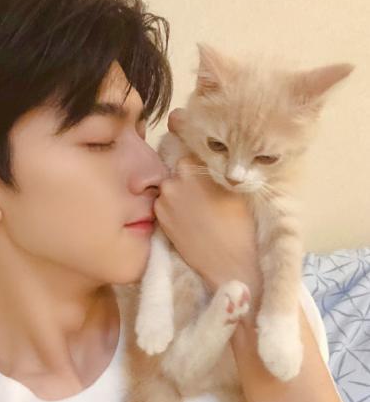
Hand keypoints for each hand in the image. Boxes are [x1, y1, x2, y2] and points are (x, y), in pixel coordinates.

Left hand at [154, 110, 262, 311]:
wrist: (232, 262)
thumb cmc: (243, 223)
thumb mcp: (236, 185)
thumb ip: (218, 164)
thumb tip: (209, 150)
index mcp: (199, 163)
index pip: (183, 139)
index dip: (188, 143)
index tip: (190, 145)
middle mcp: (177, 175)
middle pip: (174, 163)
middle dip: (184, 170)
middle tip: (200, 189)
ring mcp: (165, 196)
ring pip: (167, 183)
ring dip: (176, 190)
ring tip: (195, 207)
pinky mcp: (159, 216)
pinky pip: (161, 202)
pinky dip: (170, 206)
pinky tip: (187, 218)